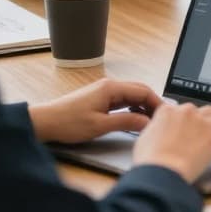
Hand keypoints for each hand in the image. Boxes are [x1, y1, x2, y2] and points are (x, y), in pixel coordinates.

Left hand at [29, 78, 162, 143]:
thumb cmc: (68, 123)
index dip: (157, 103)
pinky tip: (134, 119)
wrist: (45, 122)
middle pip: (139, 91)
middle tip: (161, 119)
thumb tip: (147, 122)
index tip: (165, 115)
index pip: (143, 91)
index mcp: (111, 88)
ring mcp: (104, 91)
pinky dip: (132, 108)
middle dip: (152, 104)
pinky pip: (122, 100)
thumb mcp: (100, 125)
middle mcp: (109, 86)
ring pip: (131, 96)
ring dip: (142, 106)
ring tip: (150, 121)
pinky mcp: (99, 99)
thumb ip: (126, 122)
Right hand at [133, 102, 210, 183]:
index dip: (187, 120)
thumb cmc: (149, 160)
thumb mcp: (144, 138)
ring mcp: (202, 124)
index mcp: (168, 111)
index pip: (182, 109)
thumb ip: (155, 128)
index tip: (189, 129)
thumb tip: (160, 131)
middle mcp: (187, 113)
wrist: (160, 171)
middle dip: (205, 121)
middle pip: (202, 111)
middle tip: (206, 133)